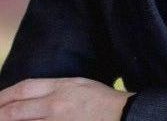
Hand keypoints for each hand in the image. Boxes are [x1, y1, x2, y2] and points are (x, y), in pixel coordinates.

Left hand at [0, 77, 134, 119]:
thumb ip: (54, 87)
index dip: (5, 95)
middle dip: (1, 113)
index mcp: (60, 87)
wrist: (121, 116)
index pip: (24, 89)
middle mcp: (55, 105)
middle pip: (18, 110)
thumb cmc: (101, 98)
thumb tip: (29, 95)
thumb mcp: (78, 83)